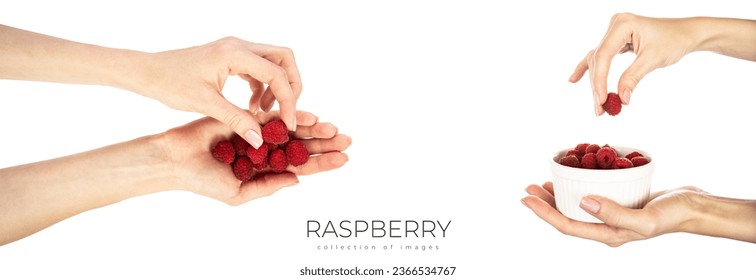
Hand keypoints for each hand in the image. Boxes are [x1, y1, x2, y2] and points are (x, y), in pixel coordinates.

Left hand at [141, 37, 301, 147]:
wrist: (147, 72)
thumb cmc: (170, 84)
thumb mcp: (205, 104)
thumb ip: (236, 120)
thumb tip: (261, 140)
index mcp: (235, 53)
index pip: (277, 73)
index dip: (288, 100)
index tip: (287, 124)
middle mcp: (239, 46)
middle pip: (284, 59)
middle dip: (292, 86)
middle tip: (285, 112)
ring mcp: (236, 50)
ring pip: (274, 63)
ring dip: (277, 88)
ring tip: (265, 114)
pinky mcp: (231, 58)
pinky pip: (259, 70)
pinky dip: (262, 88)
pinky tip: (251, 108)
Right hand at [158, 111, 349, 204]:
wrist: (177, 161)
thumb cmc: (203, 182)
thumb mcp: (238, 194)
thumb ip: (267, 187)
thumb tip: (298, 180)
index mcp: (266, 168)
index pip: (301, 166)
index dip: (322, 164)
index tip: (344, 160)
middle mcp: (266, 149)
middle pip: (302, 146)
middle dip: (325, 144)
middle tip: (347, 141)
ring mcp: (258, 132)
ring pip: (292, 130)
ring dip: (314, 129)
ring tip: (334, 129)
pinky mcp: (248, 117)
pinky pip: (273, 117)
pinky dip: (291, 117)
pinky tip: (309, 118)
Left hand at [521, 182, 705, 246]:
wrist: (695, 207)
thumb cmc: (673, 214)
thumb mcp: (645, 218)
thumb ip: (614, 213)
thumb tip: (582, 202)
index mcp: (607, 234)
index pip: (567, 225)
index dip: (544, 213)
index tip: (526, 199)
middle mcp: (606, 227)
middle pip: (567, 216)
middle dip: (545, 203)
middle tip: (527, 187)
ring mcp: (612, 215)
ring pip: (576, 206)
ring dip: (557, 195)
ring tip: (541, 182)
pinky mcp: (619, 202)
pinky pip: (591, 194)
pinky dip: (577, 185)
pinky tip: (572, 176)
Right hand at [569, 13, 699, 114]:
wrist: (688, 33)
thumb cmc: (674, 40)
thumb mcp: (653, 60)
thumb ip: (632, 78)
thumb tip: (620, 100)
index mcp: (622, 24)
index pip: (604, 55)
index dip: (600, 80)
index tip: (601, 100)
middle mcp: (615, 26)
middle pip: (598, 60)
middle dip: (598, 86)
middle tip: (600, 109)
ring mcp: (614, 32)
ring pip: (598, 61)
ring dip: (597, 83)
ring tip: (598, 105)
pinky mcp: (616, 40)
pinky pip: (600, 57)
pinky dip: (590, 69)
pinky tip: (574, 79)